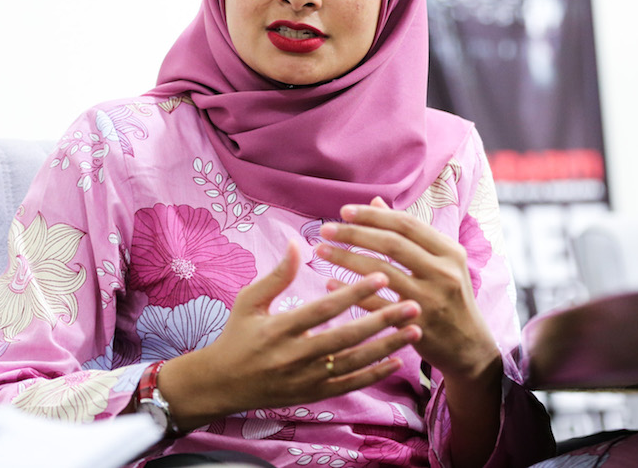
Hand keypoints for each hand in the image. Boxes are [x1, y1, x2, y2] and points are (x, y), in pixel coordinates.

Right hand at [156, 240, 422, 430]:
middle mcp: (295, 357)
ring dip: (387, 347)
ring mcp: (306, 379)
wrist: (222, 384)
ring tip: (415, 330)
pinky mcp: (313, 395)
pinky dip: (375, 374)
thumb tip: (299, 243)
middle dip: (382, 321)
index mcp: (279, 330)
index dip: (353, 294)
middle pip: (347, 338)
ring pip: (354, 364)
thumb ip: (277, 275)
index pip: (324, 309)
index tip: (381, 276)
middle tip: (412, 304)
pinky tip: (398, 360)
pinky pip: (349, 385)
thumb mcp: (249, 301)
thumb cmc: (237, 335)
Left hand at [317, 198, 504, 467]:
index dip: (373, 216)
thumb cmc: (449, 296)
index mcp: (449, 251)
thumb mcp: (439, 262)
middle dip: (354, 234)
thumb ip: (408, 233)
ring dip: (346, 260)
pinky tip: (329, 284)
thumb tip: (376, 202)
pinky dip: (351, 293)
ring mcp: (431, 301)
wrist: (469, 347)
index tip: (344, 211)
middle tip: (325, 230)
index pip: (406, 224)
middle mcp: (443, 272)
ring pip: (381, 273)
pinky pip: (376, 306)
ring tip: (320, 252)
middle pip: (391, 244)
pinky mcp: (416, 326)